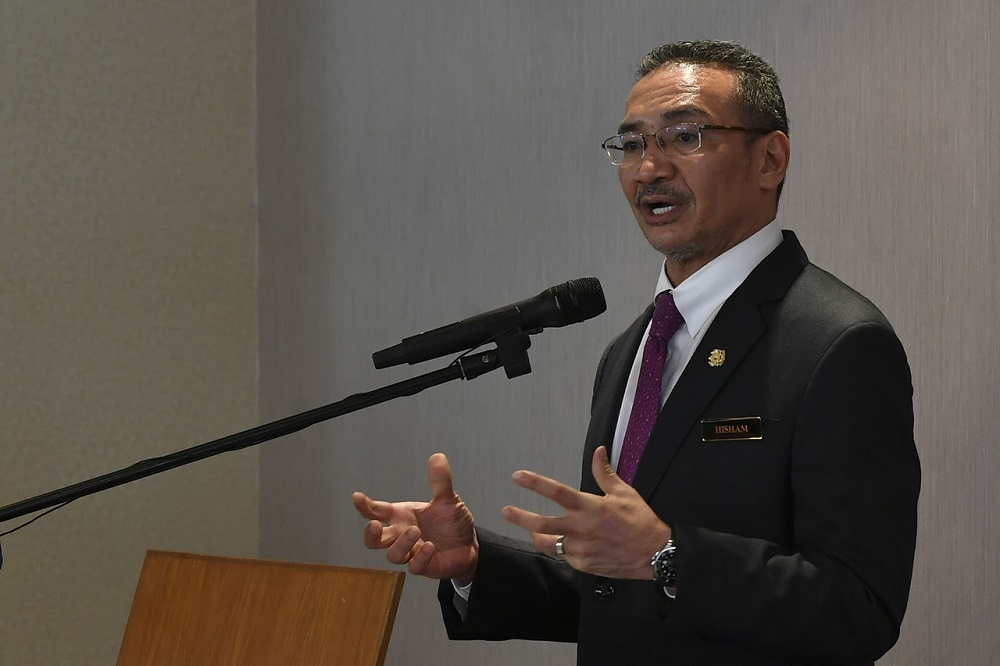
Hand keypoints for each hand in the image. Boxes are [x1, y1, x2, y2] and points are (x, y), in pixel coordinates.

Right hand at [352, 453, 478, 583]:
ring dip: (401, 543)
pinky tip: (430, 547)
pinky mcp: (424, 566)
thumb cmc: (452, 522)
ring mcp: (411, 552)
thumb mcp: (448, 499)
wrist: (470, 545)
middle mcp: (403, 534)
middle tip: (374, 525)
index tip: (357, 497)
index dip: (365, 505)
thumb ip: (441, 481)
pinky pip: (414, 566)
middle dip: (370, 534)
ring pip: (392, 554)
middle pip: (374, 539)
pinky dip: (420, 557)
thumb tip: (438, 457)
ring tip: (416, 531)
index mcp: (403, 515)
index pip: (378, 510)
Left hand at [502, 446, 670, 579]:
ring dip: (537, 535)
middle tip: (506, 511)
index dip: (534, 483)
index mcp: (589, 507)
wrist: (654, 554)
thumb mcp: (624, 493)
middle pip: (541, 523)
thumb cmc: (640, 522)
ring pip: (548, 543)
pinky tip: (562, 544)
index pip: (556, 492)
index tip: (518, 477)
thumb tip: (598, 452)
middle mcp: (580, 528)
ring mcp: (580, 549)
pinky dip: (561, 548)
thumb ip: (605, 473)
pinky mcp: (583, 564)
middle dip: (520, 517)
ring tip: (531, 530)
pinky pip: (564, 556)